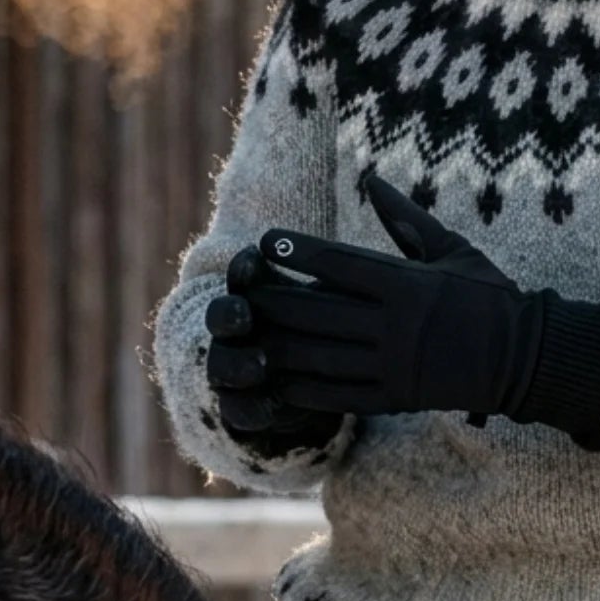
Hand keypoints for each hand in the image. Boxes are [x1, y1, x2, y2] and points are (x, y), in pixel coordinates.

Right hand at [203, 245, 345, 442]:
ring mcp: (238, 367)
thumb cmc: (351, 323)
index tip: (260, 257)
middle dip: (230, 315)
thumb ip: (355, 255)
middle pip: (222, 316)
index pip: (245, 273)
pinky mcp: (246, 405)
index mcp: (263, 293)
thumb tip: (377, 190)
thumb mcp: (352, 291)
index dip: (247, 267)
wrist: (334, 383)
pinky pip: (238, 409)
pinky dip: (249, 409)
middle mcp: (242, 328)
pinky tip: (266, 410)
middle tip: (245, 314)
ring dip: (236, 363)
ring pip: (222, 363)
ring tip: (258, 366)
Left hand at [249, 177, 545, 419]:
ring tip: (248, 333)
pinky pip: (334, 395)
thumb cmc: (488, 294)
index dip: (294, 250)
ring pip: (315, 355)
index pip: (336, 262)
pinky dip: (299, 387)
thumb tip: (372, 179)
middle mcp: (394, 325)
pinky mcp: (393, 398)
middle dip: (271, 299)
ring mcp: (391, 365)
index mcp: (406, 284)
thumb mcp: (451, 247)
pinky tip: (274, 378)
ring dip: (274, 344)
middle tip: (242, 288)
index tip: (265, 241)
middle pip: (313, 310)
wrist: (524, 358)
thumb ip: (405, 219)